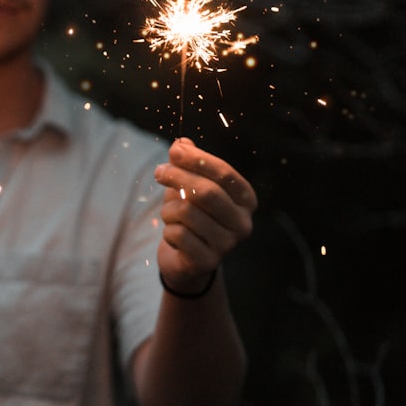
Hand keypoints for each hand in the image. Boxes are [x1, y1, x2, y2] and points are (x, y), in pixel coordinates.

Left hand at [153, 138, 256, 293]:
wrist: (187, 259)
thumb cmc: (191, 214)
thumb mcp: (191, 184)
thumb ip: (189, 162)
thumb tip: (182, 143)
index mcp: (246, 200)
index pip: (224, 173)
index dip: (197, 159)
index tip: (174, 150)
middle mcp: (243, 223)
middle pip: (206, 192)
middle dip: (177, 177)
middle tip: (159, 172)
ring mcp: (227, 245)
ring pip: (187, 212)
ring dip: (169, 209)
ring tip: (169, 213)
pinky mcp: (208, 262)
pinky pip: (178, 234)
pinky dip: (168, 229)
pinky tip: (173, 233)